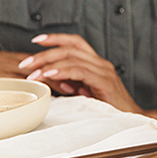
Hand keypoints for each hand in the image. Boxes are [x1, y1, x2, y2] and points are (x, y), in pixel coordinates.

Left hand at [18, 33, 142, 113]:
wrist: (130, 119)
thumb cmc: (108, 108)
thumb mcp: (86, 92)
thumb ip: (71, 82)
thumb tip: (49, 77)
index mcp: (97, 64)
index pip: (76, 43)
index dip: (57, 38)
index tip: (37, 40)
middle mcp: (101, 64)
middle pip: (70, 49)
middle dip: (44, 54)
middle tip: (26, 63)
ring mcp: (104, 71)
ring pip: (72, 58)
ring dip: (48, 64)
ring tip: (33, 74)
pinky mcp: (104, 82)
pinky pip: (80, 71)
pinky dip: (62, 71)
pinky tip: (49, 75)